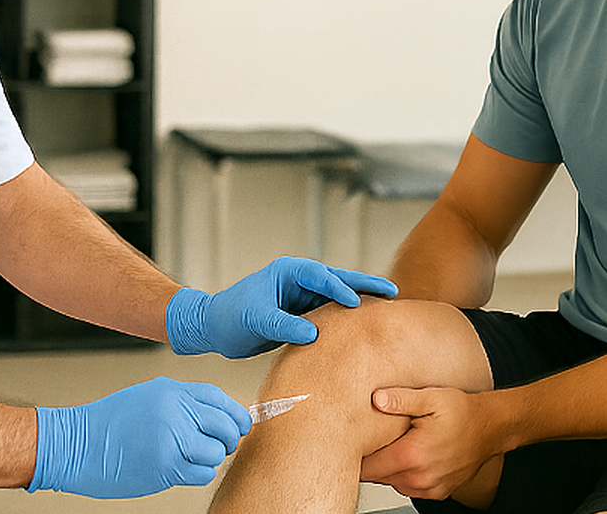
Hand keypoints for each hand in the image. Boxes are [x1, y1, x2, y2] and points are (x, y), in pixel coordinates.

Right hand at [29, 377, 250, 498]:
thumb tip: (219, 413)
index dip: (236, 414)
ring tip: (195, 457)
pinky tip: (184, 468)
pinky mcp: (165, 470)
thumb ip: (185, 401)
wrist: (76, 445)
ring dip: (212, 458)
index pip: (221, 400)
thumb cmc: (112, 420)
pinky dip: (200, 473)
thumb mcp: (152, 394)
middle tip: (222, 444)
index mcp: (175, 392)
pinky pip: (202, 473)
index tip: (241, 425)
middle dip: (230, 438)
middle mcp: (177, 414)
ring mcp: (172, 442)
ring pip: (217, 453)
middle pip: (226, 427)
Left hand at [166, 256, 398, 357]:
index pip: (320, 276)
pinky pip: (330, 310)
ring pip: (338, 294)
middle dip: (365, 284)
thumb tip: (312, 333)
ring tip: (389, 303)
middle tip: (391, 291)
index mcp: (288, 271)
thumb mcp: (254, 320)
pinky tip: (367, 321)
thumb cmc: (230, 317)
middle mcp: (299, 279)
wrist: (214, 327)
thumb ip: (282, 325)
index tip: (356, 302)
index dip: (339, 288)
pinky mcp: (303, 310)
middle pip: (338, 278)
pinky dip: (349, 314)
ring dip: (362, 298)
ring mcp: (303, 294)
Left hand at [361, 386, 497, 500]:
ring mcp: (428, 488)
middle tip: (372, 438)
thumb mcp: (432, 398)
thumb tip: (376, 399)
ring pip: (393, 482)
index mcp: (411, 455)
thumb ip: (401, 399)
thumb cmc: (463, 412)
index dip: (357, 454)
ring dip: (389, 467)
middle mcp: (418, 477)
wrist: (491, 428)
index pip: (369, 466)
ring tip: (395, 444)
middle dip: (373, 459)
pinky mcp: (437, 493)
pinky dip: (406, 474)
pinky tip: (411, 455)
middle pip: (378, 476)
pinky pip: (410, 487)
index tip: (353, 440)